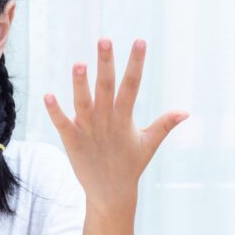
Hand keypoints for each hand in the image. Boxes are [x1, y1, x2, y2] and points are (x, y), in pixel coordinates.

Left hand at [43, 38, 187, 209]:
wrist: (111, 194)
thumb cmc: (130, 165)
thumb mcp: (148, 143)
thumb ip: (164, 125)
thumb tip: (185, 112)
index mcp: (125, 118)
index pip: (132, 85)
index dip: (136, 63)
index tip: (140, 41)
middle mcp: (107, 120)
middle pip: (107, 87)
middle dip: (106, 64)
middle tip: (104, 40)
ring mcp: (89, 131)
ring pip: (84, 102)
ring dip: (80, 84)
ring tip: (78, 63)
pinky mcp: (73, 142)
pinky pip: (63, 124)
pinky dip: (56, 111)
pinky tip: (48, 95)